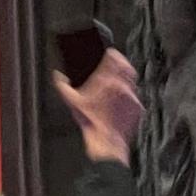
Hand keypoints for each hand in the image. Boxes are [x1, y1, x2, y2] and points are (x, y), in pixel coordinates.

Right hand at [54, 49, 142, 166]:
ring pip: (132, 82)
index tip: (111, 54)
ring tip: (117, 86)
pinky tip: (120, 103)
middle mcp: (122, 86)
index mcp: (106, 80)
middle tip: (117, 65)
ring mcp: (132, 97)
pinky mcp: (138, 108)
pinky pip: (135, 98)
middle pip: (127, 67)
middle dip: (122, 65)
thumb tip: (57, 77)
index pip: (114, 59)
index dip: (113, 55)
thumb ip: (63, 86)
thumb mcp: (72, 102)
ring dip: (125, 82)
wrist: (106, 141)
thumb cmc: (90, 122)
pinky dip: (129, 98)